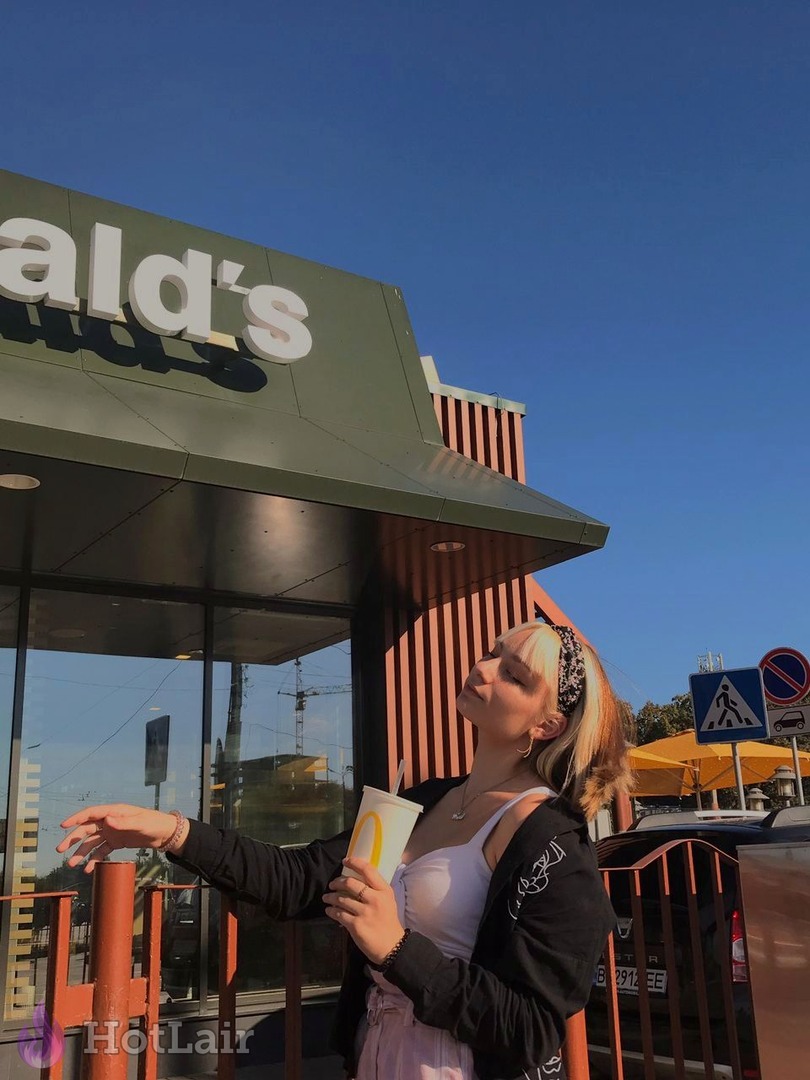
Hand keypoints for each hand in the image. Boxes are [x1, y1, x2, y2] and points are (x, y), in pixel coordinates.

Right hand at [56, 804, 179, 872]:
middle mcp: (110, 821)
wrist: (165, 834)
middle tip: (60, 850)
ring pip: (92, 842)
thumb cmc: (153, 823)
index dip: (76, 819)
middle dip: (73, 839)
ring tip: (71, 864)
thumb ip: (123, 822)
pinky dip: (94, 859)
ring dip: (81, 852)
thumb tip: (106, 819)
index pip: (91, 814)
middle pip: (87, 829)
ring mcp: (112, 832)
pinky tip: (88, 869)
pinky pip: (101, 851)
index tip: (63, 826)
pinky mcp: (116, 842)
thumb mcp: (139, 823)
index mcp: (114, 812)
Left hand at [323, 857, 404, 964]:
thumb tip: (357, 878)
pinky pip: (339, 914)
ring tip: (327, 898)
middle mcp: (375, 899)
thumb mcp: (388, 901)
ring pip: (341, 899)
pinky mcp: (356, 925)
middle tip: (332, 885)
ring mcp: (365, 912)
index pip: (368, 870)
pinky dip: (331, 911)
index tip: (345, 861)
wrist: (392, 946)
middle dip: (337, 882)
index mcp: (384, 890)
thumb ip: (375, 890)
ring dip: (331, 897)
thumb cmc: (388, 921)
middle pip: (350, 883)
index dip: (354, 863)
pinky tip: (329, 911)